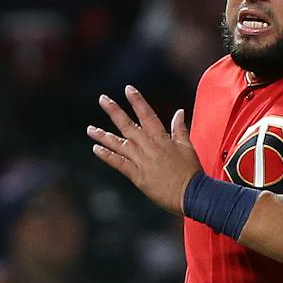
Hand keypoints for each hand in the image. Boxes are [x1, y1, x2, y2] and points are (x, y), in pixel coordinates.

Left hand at [89, 86, 199, 214]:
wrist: (192, 193)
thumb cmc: (191, 171)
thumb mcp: (188, 146)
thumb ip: (180, 128)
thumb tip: (179, 112)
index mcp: (162, 139)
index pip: (147, 115)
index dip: (137, 101)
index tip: (128, 89)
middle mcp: (149, 147)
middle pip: (128, 126)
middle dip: (114, 111)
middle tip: (102, 99)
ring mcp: (142, 161)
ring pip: (120, 144)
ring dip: (103, 136)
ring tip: (90, 129)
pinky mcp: (138, 176)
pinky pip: (120, 164)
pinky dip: (108, 156)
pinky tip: (96, 149)